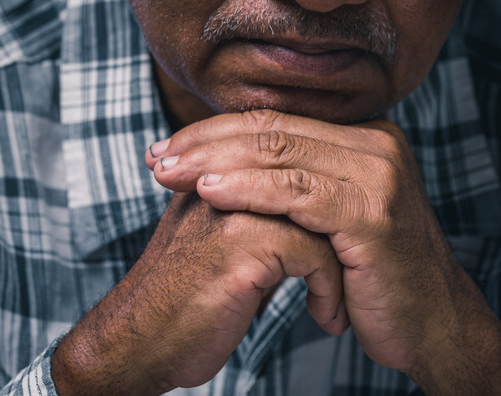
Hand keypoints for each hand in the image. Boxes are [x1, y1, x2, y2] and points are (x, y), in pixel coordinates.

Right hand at [52, 192, 347, 394]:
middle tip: (361, 257)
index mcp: (215, 173)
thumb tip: (305, 208)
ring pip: (319, 211)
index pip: (289, 155)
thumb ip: (255, 214)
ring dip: (341, 259)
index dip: (326, 192)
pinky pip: (313, 252)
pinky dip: (328, 289)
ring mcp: (231, 208)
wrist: (139, 346)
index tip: (345, 235)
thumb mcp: (220, 245)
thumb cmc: (188, 302)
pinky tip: (325, 316)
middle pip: (309, 175)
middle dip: (341, 222)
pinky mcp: (240, 245)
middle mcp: (222, 179)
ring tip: (344, 294)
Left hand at [146, 110, 500, 393]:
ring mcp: (380, 177)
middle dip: (207, 142)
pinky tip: (211, 192)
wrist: (433, 324)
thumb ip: (300, 183)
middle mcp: (378, 146)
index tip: (170, 147)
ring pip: (283, 156)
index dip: (218, 130)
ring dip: (217, 162)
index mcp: (366, 139)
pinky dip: (250, 190)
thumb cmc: (374, 277)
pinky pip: (299, 194)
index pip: (279, 122)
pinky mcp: (374, 214)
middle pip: (276, 132)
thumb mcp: (336, 218)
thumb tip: (231, 162)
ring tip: (169, 172)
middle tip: (157, 157)